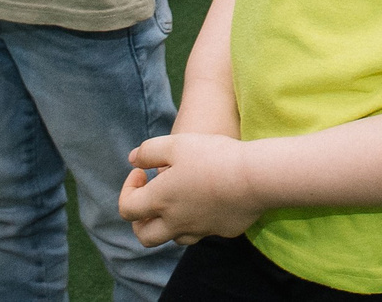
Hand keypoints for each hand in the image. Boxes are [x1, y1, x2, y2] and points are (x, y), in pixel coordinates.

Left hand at [118, 133, 262, 245]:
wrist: (254, 178)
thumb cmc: (212, 157)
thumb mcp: (176, 143)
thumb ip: (148, 151)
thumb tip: (133, 159)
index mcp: (159, 201)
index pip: (127, 209)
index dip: (128, 189)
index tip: (142, 173)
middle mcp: (175, 222)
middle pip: (145, 235)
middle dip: (140, 219)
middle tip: (150, 198)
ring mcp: (199, 230)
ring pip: (174, 238)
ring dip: (168, 223)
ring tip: (179, 200)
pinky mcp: (221, 231)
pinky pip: (203, 232)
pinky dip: (197, 221)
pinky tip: (208, 200)